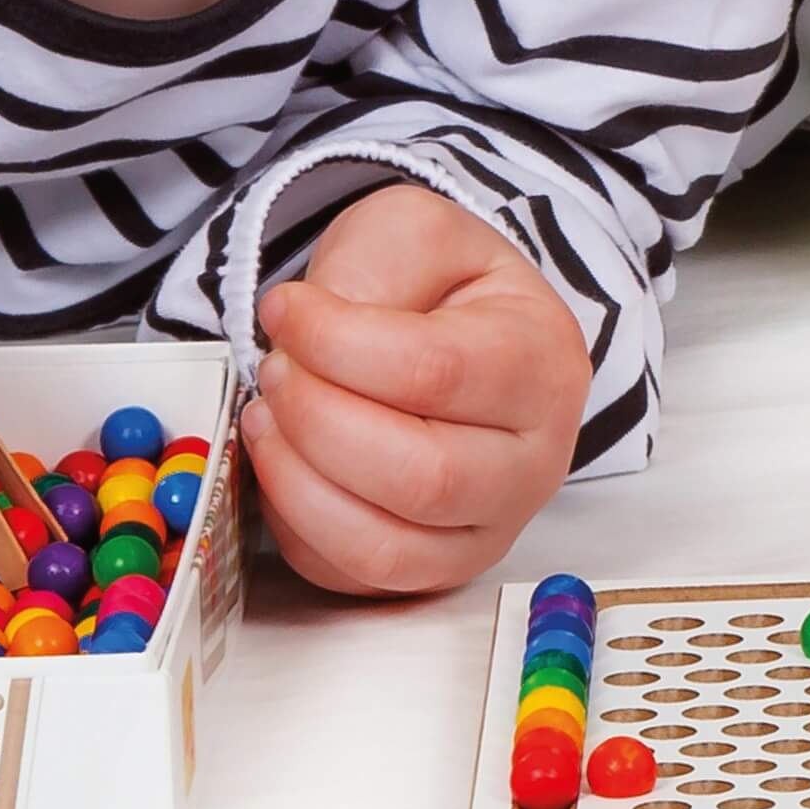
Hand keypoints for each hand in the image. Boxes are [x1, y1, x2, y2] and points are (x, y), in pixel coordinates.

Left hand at [244, 183, 589, 595]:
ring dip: (298, 480)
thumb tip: (306, 335)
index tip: (283, 309)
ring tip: (265, 418)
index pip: (435, 373)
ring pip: (386, 545)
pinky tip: (286, 464)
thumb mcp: (418, 233)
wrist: (457, 335)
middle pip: (421, 475)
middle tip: (272, 370)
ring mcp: (492, 528)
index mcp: (543, 364)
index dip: (335, 343)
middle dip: (315, 419)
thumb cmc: (439, 287)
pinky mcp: (439, 570)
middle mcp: (535, 462)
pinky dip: (299, 524)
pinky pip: (355, 575)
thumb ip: (375, 270)